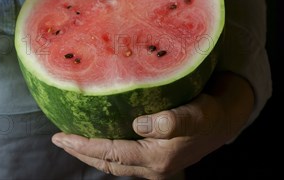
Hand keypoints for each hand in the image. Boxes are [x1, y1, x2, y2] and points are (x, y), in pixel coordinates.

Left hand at [52, 73, 253, 179]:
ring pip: (113, 162)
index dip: (84, 147)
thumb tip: (138, 125)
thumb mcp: (193, 116)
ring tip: (70, 139)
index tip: (61, 137)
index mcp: (157, 160)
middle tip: (58, 138)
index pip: (112, 155)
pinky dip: (104, 149)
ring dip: (90, 152)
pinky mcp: (154, 156)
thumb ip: (168, 122)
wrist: (226, 121)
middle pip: (107, 163)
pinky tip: (96, 137)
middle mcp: (152, 167)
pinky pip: (121, 157)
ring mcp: (152, 165)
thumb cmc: (208, 115)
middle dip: (80, 153)